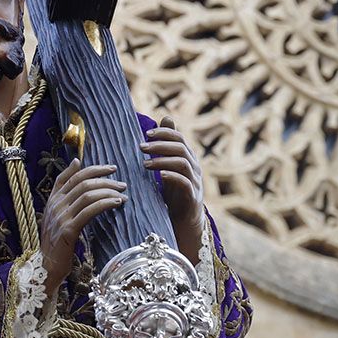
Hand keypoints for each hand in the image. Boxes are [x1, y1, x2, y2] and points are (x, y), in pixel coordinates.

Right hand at [39, 159, 125, 297]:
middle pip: (83, 183)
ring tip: (123, 195)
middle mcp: (55, 204)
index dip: (93, 169)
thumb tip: (76, 163)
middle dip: (106, 180)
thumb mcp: (59, 214)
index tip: (111, 168)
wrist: (47, 265)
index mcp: (53, 199)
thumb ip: (67, 194)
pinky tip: (116, 204)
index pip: (71, 175)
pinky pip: (89, 210)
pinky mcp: (68, 229)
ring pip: (87, 194)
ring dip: (109, 192)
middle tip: (122, 184)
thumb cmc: (58, 241)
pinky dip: (105, 204)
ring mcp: (61, 216)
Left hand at [141, 116, 205, 261]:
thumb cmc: (174, 192)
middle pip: (180, 148)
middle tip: (141, 147)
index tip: (146, 134)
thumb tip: (165, 117)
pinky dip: (172, 177)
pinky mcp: (193, 196)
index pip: (179, 138)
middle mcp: (195, 167)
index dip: (164, 133)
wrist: (184, 221)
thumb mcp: (169, 166)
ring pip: (182, 163)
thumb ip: (167, 146)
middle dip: (159, 146)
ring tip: (145, 164)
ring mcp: (196, 181)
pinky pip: (185, 182)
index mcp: (189, 157)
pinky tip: (160, 176)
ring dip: (162, 160)